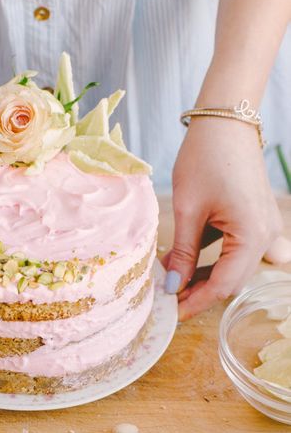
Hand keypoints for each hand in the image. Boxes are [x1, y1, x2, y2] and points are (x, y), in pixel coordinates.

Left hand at [167, 118, 281, 319]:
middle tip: (167, 298)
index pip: (224, 284)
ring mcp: (263, 227)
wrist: (225, 119)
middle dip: (199, 291)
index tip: (171, 313)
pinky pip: (235, 249)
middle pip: (231, 279)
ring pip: (233, 266)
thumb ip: (183, 253)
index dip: (196, 302)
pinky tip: (183, 259)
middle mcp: (265, 235)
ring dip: (203, 275)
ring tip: (171, 277)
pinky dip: (211, 257)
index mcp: (252, 235)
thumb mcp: (187, 210)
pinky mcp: (254, 219)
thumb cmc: (206, 158)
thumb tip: (171, 286)